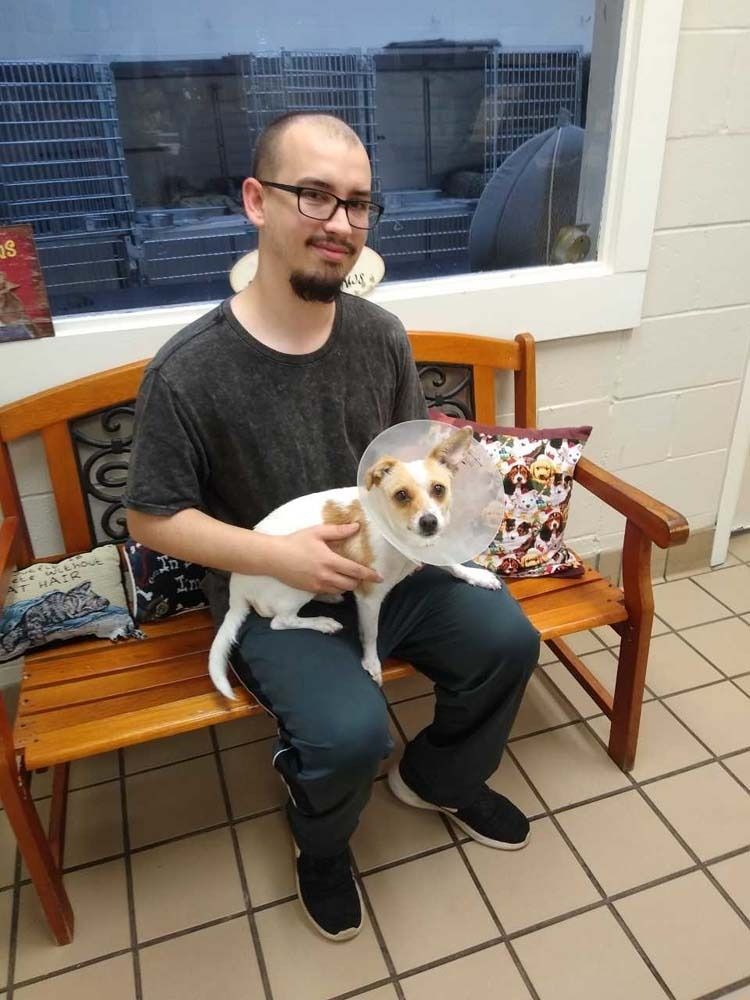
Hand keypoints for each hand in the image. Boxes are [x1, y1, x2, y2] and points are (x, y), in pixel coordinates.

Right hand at [266, 523, 382, 593]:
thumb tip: (356, 527)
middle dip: (358, 580)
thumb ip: (338, 531)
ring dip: (347, 585)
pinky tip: (333, 580)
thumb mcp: (317, 532)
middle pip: (350, 584)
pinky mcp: (311, 590)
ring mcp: (318, 585)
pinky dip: (336, 588)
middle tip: (359, 573)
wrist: (274, 557)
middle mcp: (326, 576)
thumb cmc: (296, 541)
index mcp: (330, 561)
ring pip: (341, 591)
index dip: (369, 575)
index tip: (380, 578)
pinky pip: (329, 593)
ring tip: (347, 576)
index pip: (355, 571)